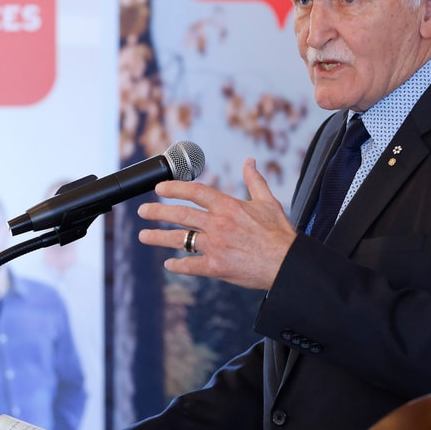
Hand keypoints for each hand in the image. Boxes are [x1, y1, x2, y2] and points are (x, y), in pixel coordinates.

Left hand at [137, 158, 295, 290]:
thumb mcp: (268, 201)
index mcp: (228, 206)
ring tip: (143, 236)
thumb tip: (250, 161)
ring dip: (158, 237)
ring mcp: (215, 246)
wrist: (287, 263)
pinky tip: (169, 264)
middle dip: (157, 212)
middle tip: (143, 211)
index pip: (194, 192)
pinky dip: (178, 266)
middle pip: (180, 215)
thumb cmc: (279, 233)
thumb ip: (254, 180)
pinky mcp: (216, 268)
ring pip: (179, 240)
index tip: (158, 188)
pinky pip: (191, 266)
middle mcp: (218, 224)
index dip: (173, 188)